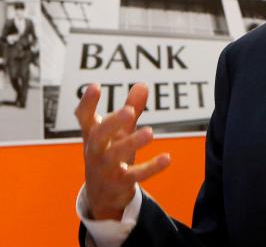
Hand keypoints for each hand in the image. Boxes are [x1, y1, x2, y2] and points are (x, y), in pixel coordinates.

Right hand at [75, 83, 170, 220]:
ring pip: (115, 155)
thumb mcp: (119, 131)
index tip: (95, 86)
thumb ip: (131, 108)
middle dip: (113, 123)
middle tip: (129, 111)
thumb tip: (142, 84)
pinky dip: (151, 167)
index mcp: (93, 134)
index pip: (84, 117)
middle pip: (99, 135)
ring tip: (150, 133)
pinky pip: (134, 175)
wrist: (102, 195)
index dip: (88, 103)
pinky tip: (167, 158)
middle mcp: (95, 150)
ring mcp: (105, 168)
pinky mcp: (119, 183)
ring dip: (131, 143)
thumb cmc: (110, 153)